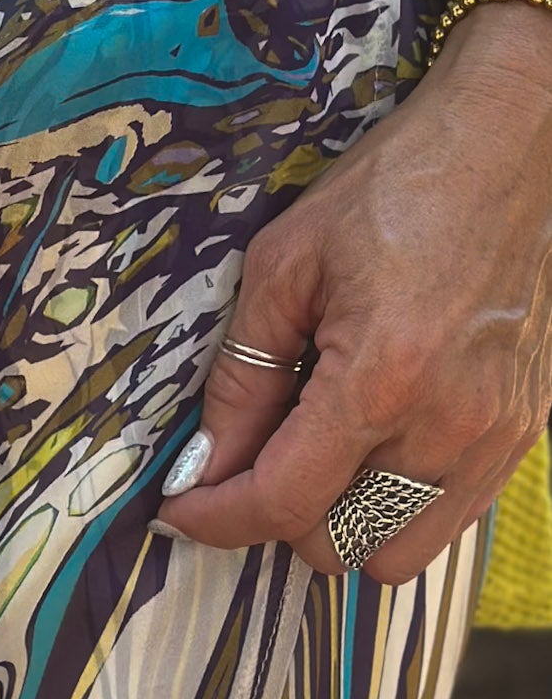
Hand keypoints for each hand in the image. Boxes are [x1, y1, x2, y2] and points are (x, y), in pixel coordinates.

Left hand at [156, 1, 551, 580]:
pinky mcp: (524, 431)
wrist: (505, 149)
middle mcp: (448, 426)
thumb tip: (209, 454)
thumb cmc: (394, 187)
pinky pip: (450, 514)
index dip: (218, 516)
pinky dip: (398, 504)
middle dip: (276, 514)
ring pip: (400, 550)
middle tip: (245, 460)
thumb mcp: (286, 261)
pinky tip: (370, 443)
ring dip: (341, 523)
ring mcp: (496, 437)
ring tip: (311, 457)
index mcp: (380, 379)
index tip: (181, 508)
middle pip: (339, 543)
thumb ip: (244, 369)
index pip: (284, 499)